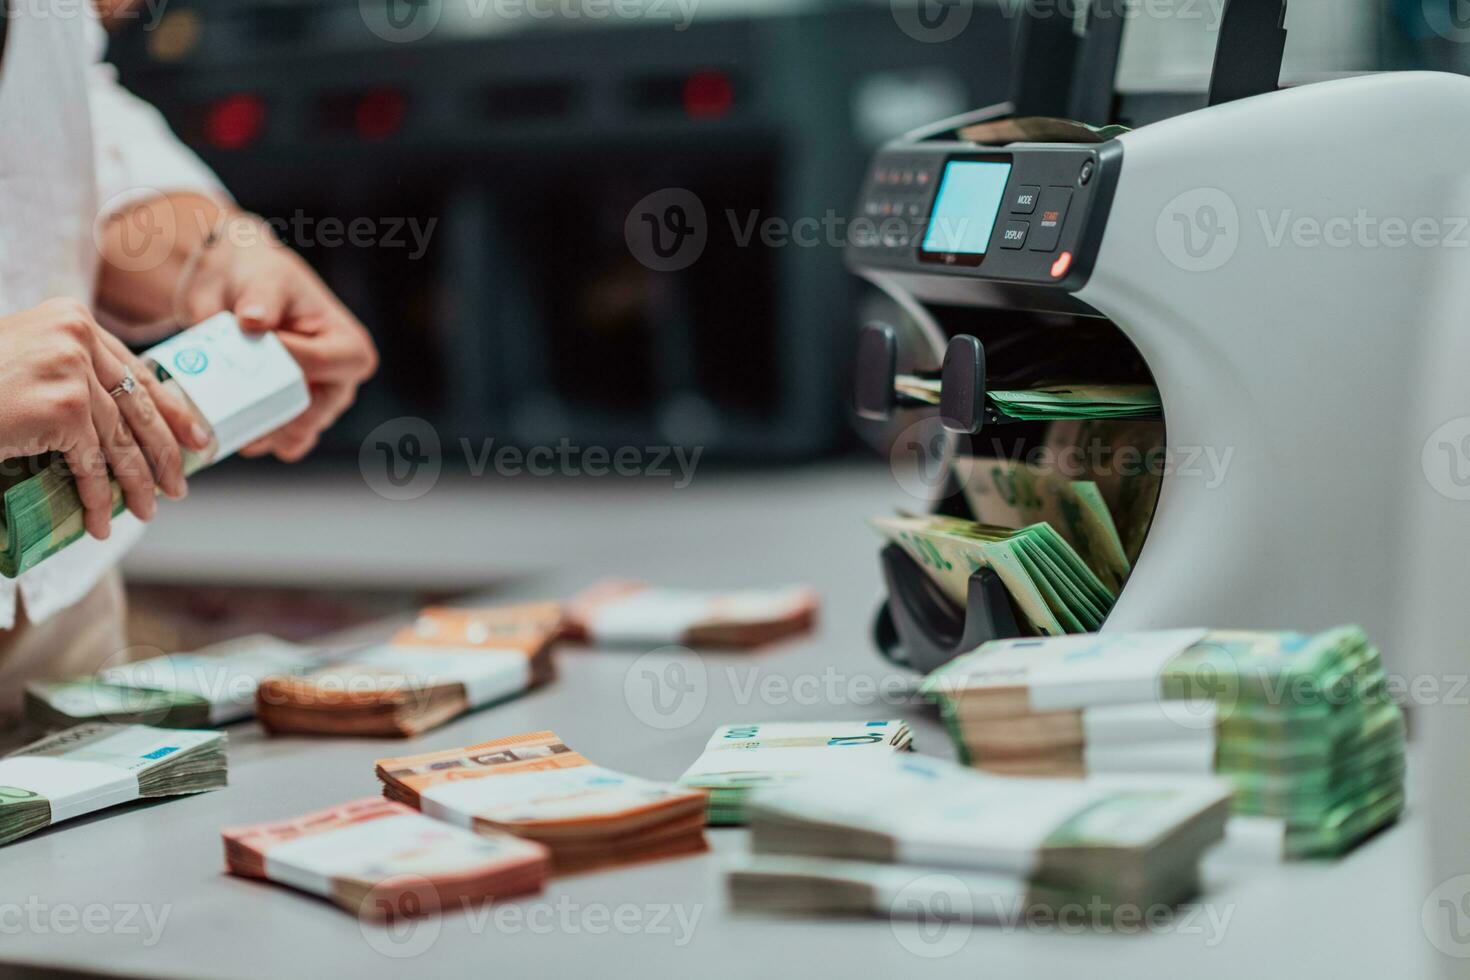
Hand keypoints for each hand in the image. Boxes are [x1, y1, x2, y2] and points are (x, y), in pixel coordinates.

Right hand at [0, 299, 210, 538]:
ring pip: (119, 439)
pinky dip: (99, 496)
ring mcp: (70, 370)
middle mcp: (77, 336)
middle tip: (179, 483)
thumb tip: (121, 419)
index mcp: (73, 319)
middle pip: (137, 404)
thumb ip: (71, 374)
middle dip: (165, 450)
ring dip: (137, 482)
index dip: (170, 408)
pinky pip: (91, 462)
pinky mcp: (61, 407)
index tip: (196, 436)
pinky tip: (101, 519)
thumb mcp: (27, 363)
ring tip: (147, 509)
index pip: (135, 370)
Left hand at [181, 215, 378, 461]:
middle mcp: (341, 386)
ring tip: (221, 398)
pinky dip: (244, 435)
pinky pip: (271, 446)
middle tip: (225, 380)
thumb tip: (253, 320)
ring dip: (253, 426)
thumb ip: (261, 297)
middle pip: (308, 413)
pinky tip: (222, 412)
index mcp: (349, 348)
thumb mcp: (263, 278)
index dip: (284, 359)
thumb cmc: (258, 279)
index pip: (322, 364)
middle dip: (264, 403)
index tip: (248, 338)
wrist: (234, 292)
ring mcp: (315, 411)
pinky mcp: (288, 426)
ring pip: (289, 439)